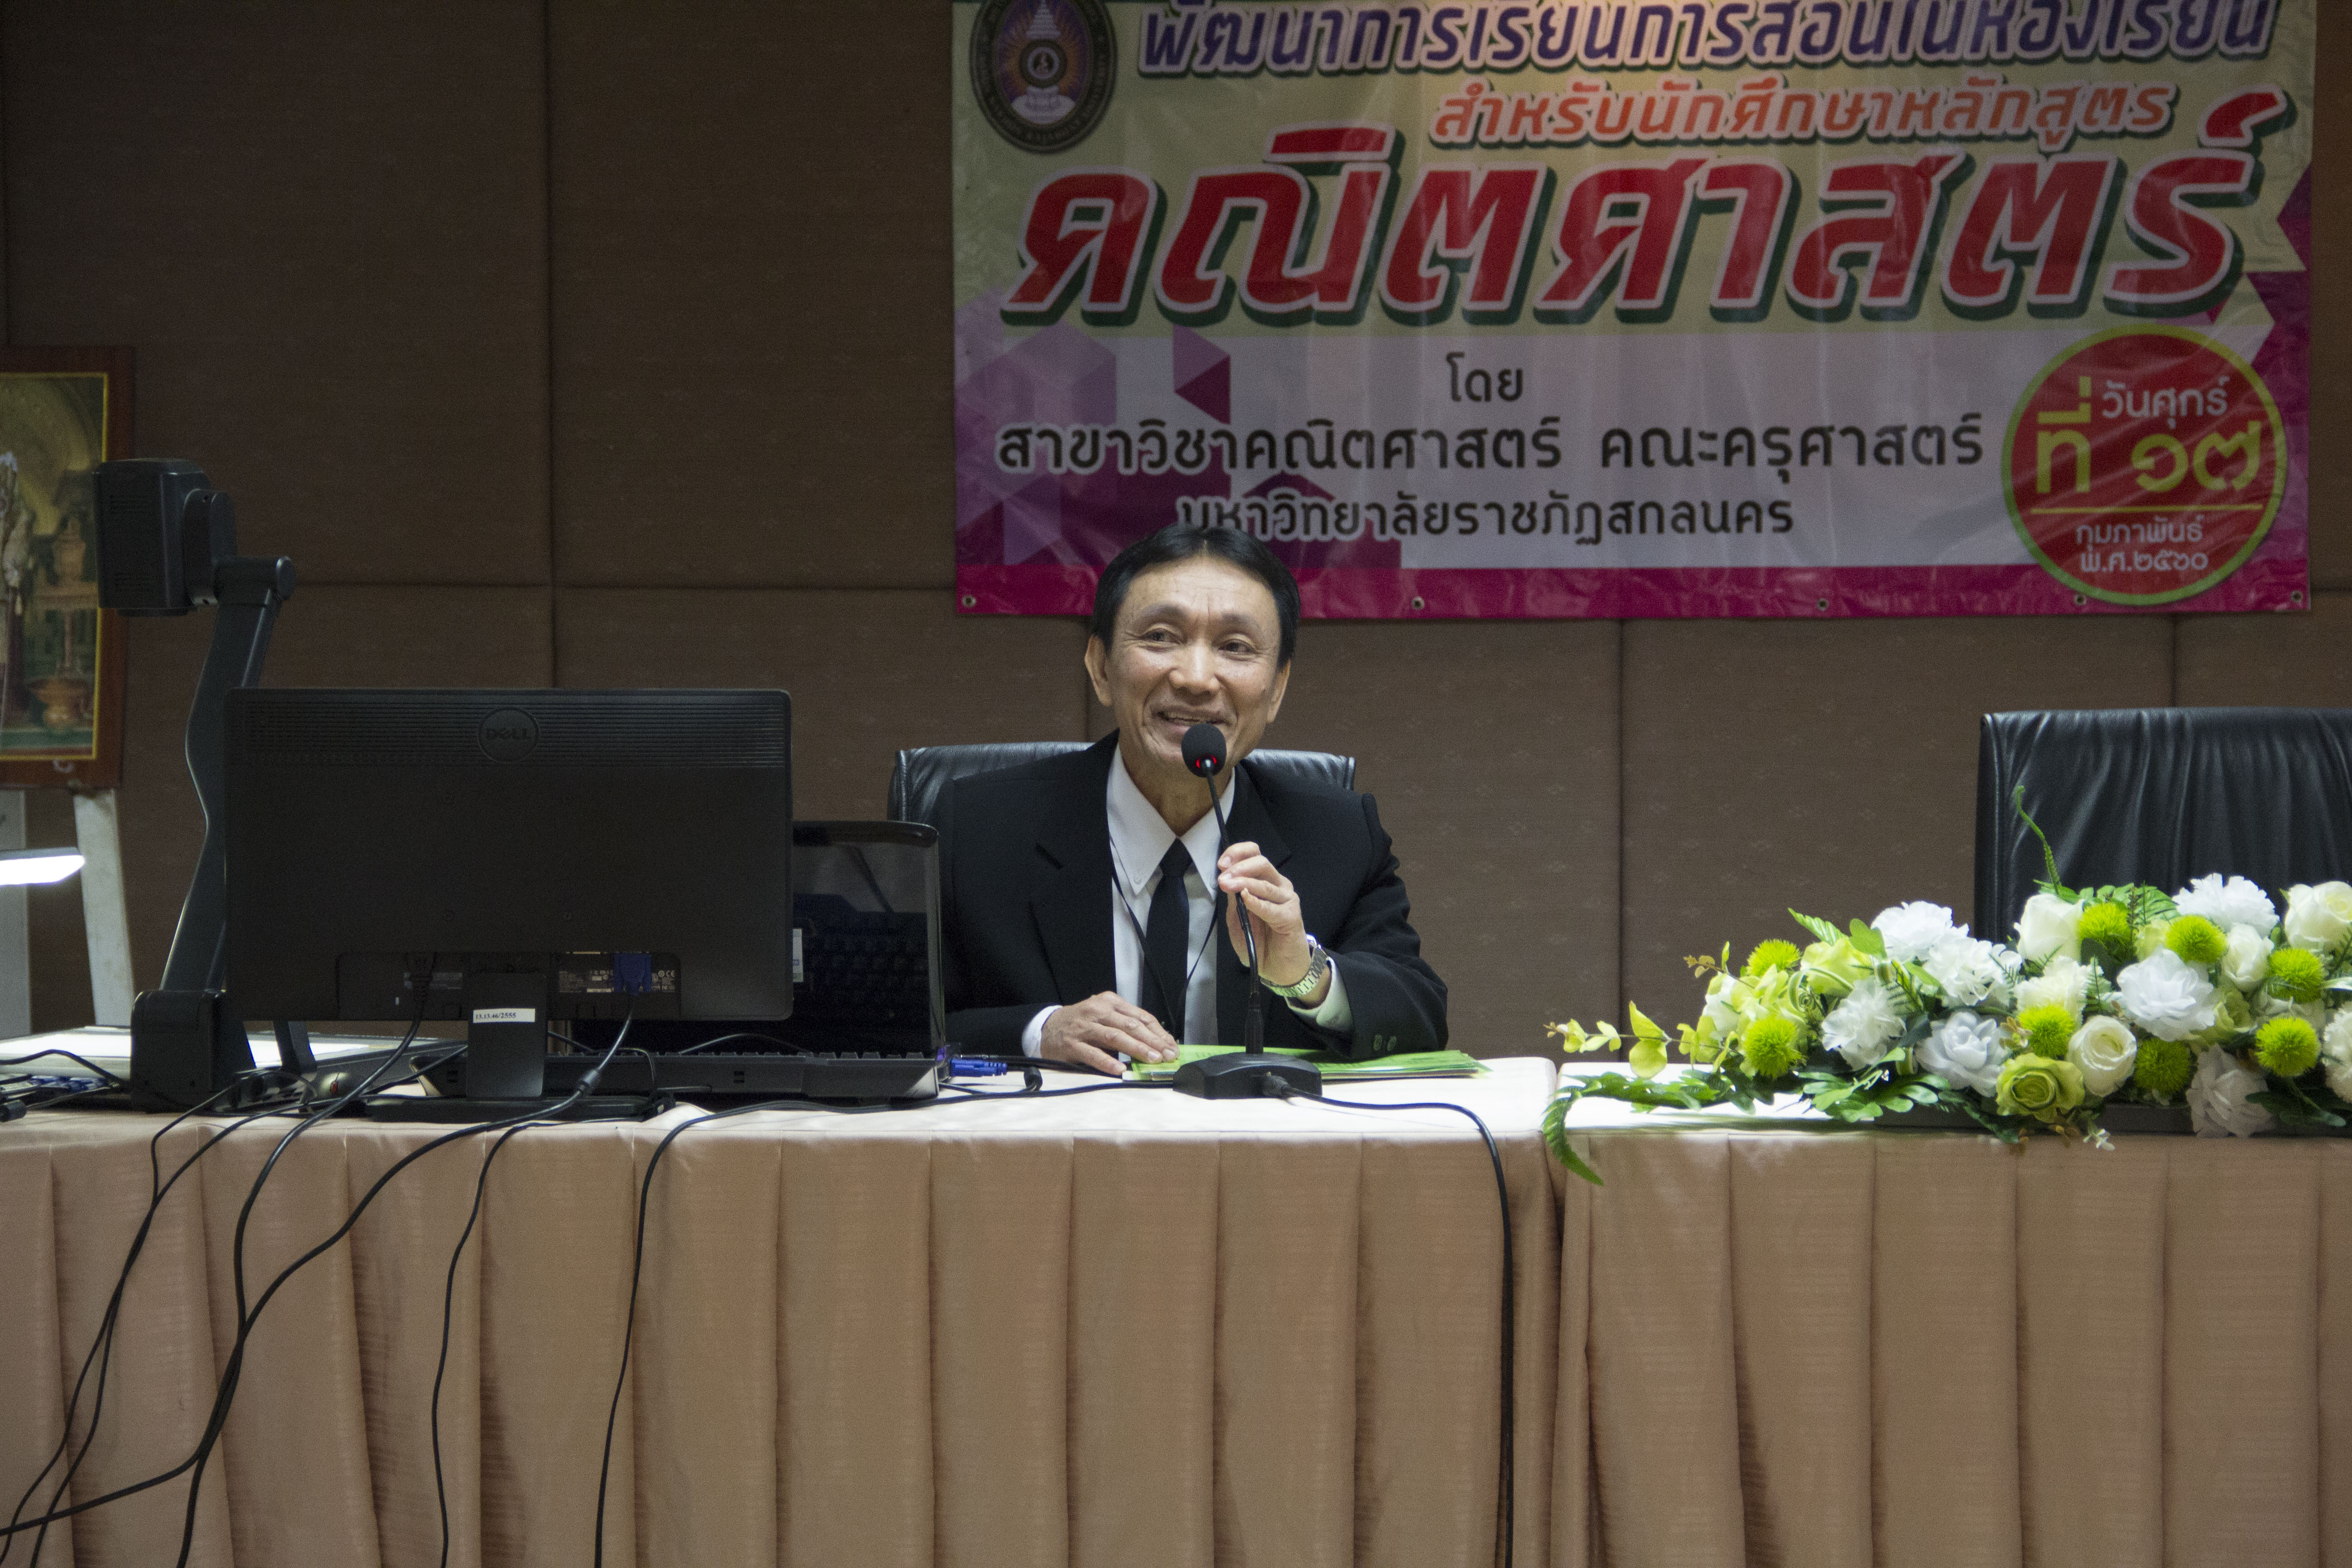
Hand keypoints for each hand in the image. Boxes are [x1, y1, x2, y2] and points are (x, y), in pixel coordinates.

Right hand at [1039, 991, 1179, 1073]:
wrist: (1046, 1027)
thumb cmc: (1081, 1023)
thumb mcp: (1104, 1016)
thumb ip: (1125, 1024)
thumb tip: (1156, 1043)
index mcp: (1110, 1002)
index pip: (1140, 1016)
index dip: (1158, 1032)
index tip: (1172, 1046)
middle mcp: (1098, 1011)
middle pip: (1130, 1025)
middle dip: (1152, 1041)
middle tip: (1167, 1055)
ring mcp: (1084, 1027)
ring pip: (1115, 1037)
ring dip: (1136, 1049)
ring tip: (1151, 1059)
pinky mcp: (1072, 1044)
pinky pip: (1092, 1054)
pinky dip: (1107, 1062)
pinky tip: (1119, 1070)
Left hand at [1218, 841, 1324, 1001]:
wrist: (1278, 969)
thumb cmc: (1258, 943)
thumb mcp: (1237, 920)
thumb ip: (1233, 901)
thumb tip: (1226, 879)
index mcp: (1263, 882)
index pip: (1254, 855)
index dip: (1238, 853)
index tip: (1221, 863)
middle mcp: (1277, 886)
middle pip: (1261, 862)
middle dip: (1239, 867)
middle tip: (1223, 878)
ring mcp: (1286, 899)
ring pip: (1265, 883)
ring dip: (1244, 882)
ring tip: (1228, 886)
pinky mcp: (1292, 916)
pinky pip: (1272, 907)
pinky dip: (1257, 902)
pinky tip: (1246, 900)